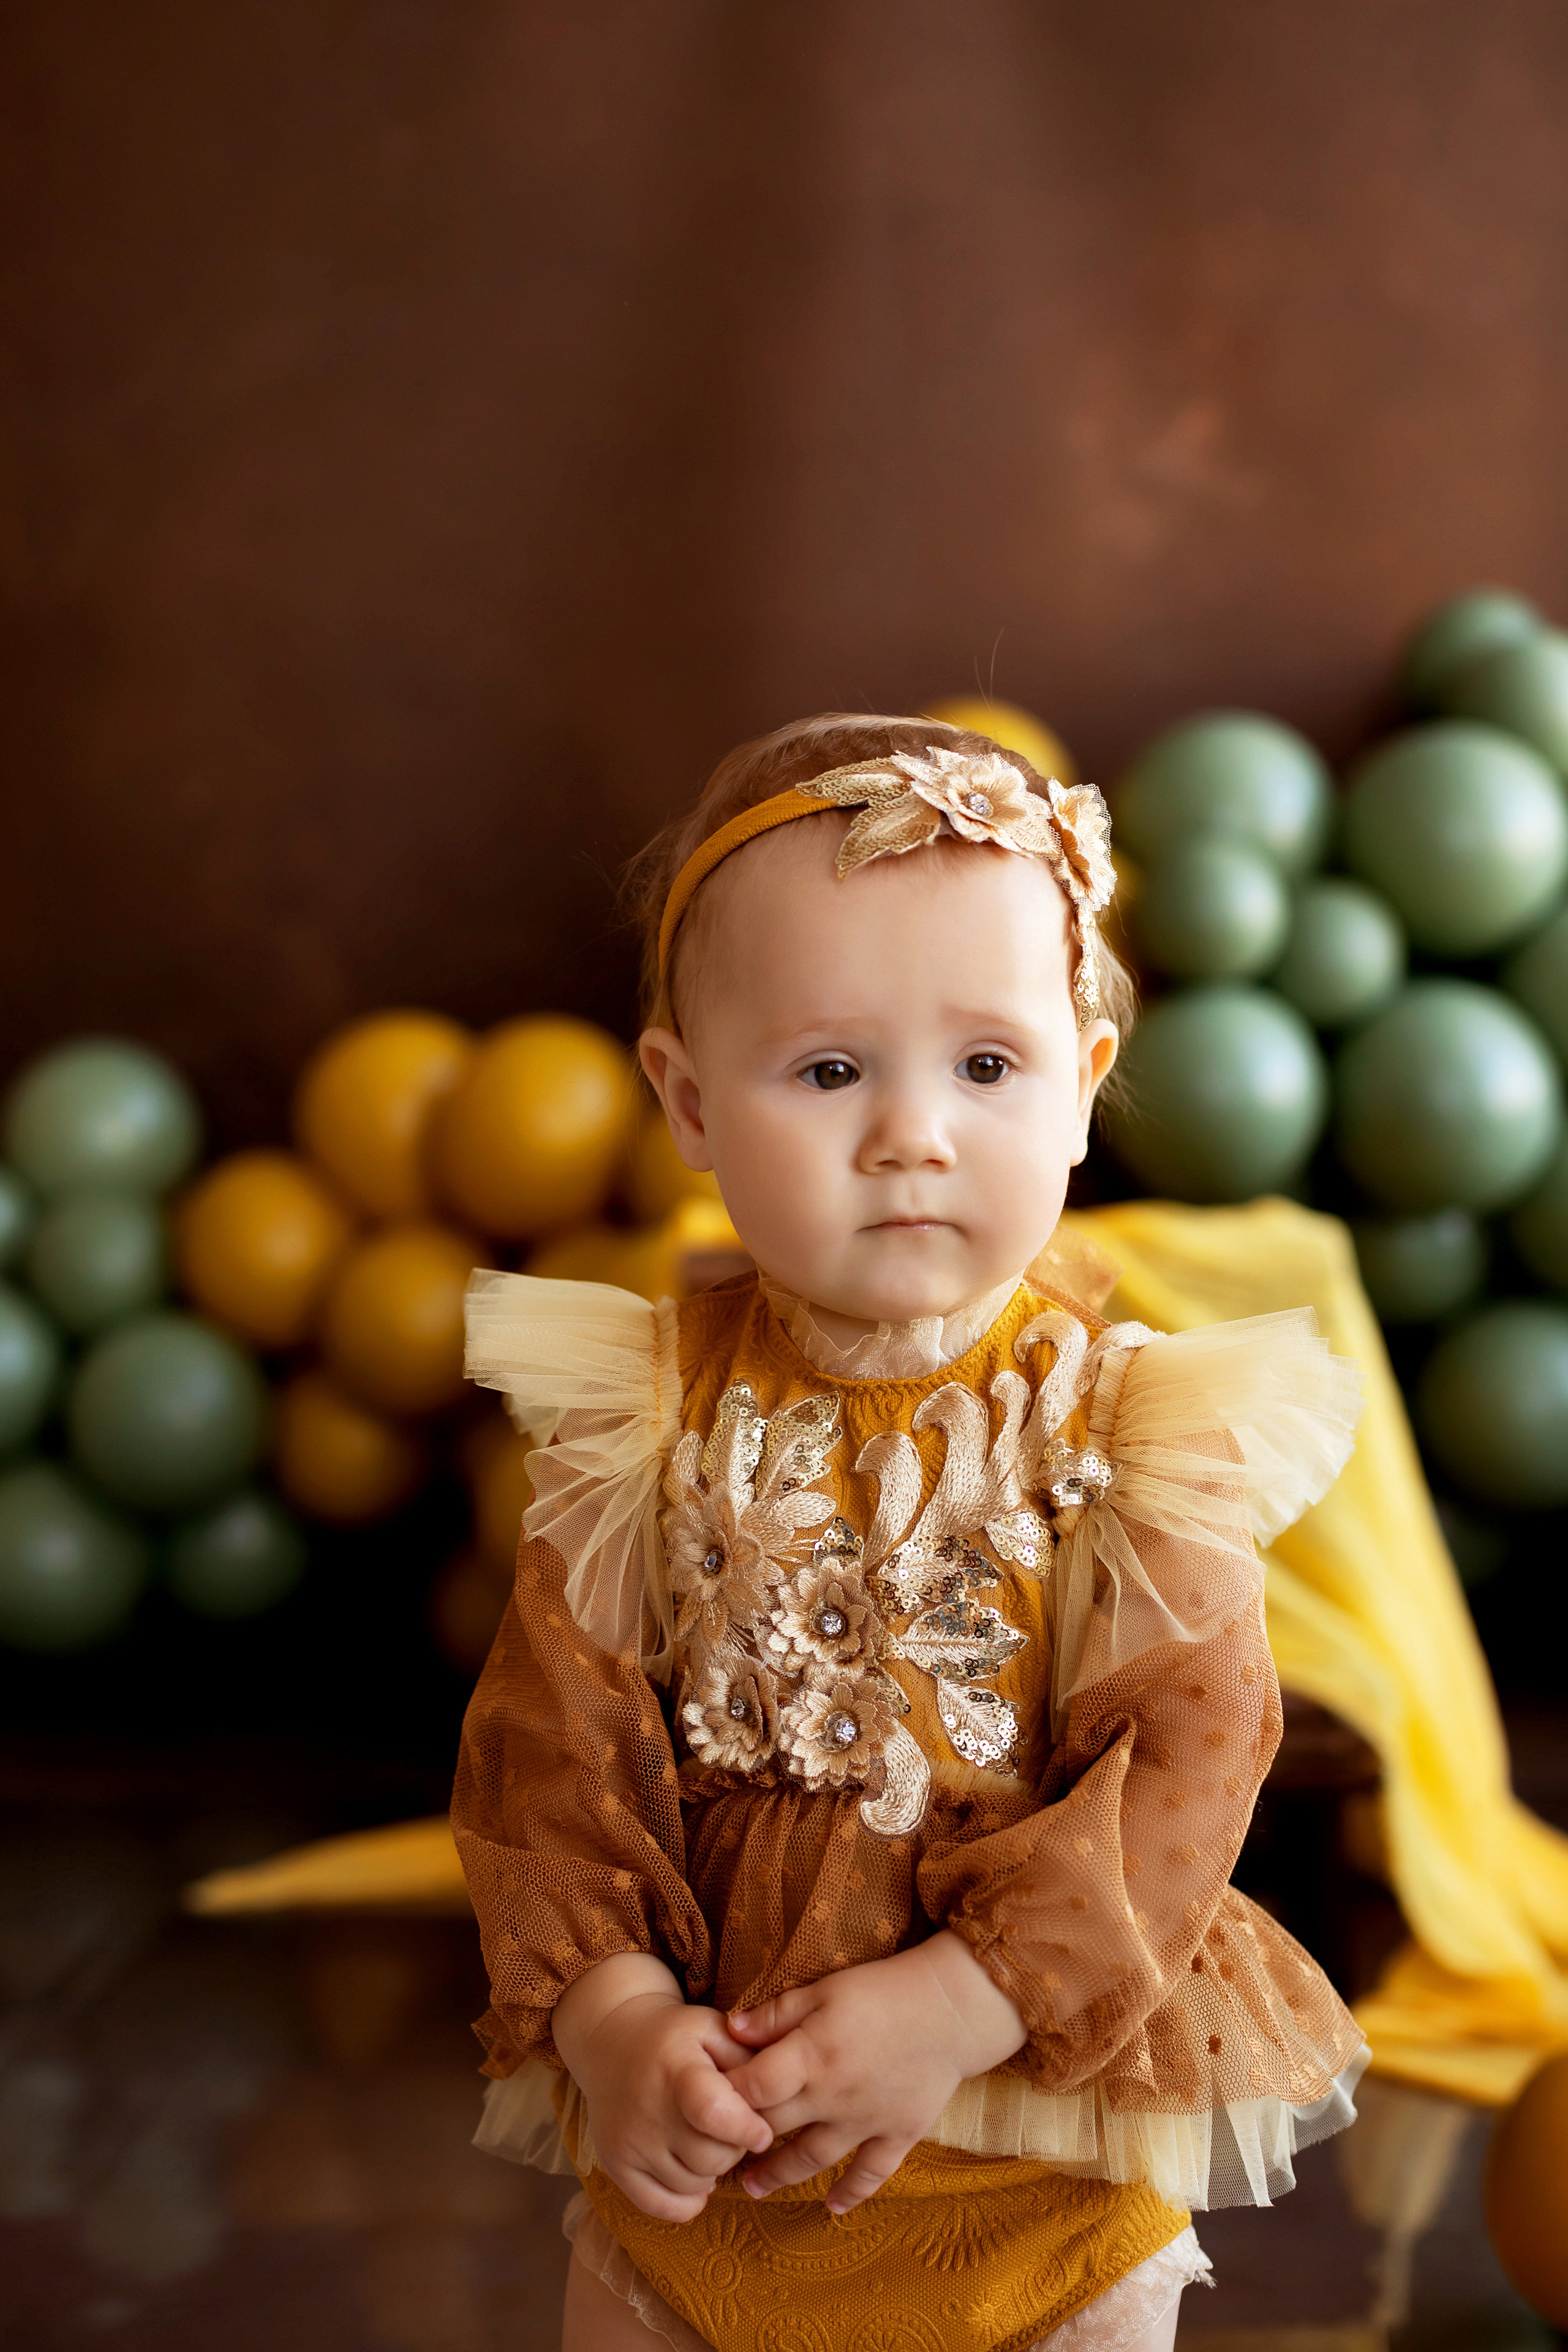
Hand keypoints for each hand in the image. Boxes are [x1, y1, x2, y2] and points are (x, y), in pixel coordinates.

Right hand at [553, 1953, 774, 2221]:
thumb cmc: (676, 2037)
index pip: (712, 2112)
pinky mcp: (615, 2165)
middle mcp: (648, 2110)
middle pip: (711, 2157)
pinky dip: (687, 2200)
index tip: (763, 2134)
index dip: (744, 2128)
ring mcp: (629, 2142)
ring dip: (712, 2170)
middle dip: (734, 2147)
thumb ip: (748, 2057)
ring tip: (708, 2141)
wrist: (611, 2040)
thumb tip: (778, 2092)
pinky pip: (661, 2207)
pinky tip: (694, 2174)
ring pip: (693, 2184)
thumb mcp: (711, 2029)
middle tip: (731, 2128)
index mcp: (676, 2070)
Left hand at [723, 1930, 1025, 2212]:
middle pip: (775, 2127)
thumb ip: (777, 2013)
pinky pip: (871, 2173)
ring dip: (779, 2175)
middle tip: (710, 2154)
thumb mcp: (826, 1988)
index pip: (754, 2087)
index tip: (701, 2101)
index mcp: (811, 2057)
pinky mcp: (898, 2133)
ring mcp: (866, 2122)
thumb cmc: (883, 1990)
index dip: (723, 2096)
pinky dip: (852, 2192)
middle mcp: (833, 2097)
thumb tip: (729, 2028)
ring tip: (751, 2189)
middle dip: (740, 2142)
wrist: (952, 2008)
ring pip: (813, 2158)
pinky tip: (833, 2207)